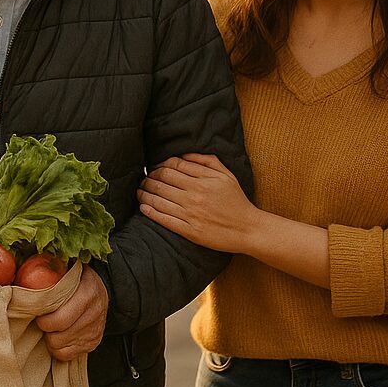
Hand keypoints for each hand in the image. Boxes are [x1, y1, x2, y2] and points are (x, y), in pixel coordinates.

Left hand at [35, 266, 107, 361]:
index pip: (60, 319)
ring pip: (61, 347)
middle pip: (59, 336)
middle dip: (46, 330)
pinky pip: (68, 355)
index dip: (44, 320)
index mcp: (87, 294)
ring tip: (51, 328)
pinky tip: (58, 336)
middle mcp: (94, 314)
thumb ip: (50, 272)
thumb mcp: (68, 269)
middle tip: (42, 321)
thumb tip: (20, 277)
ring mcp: (95, 330)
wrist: (102, 288)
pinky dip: (59, 349)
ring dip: (51, 339)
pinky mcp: (94, 342)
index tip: (38, 313)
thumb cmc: (78, 279)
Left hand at [138, 153, 260, 253]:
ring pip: (159, 199)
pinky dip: (150, 211)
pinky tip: (143, 207)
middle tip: (143, 179)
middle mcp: (195, 195)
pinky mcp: (190, 231)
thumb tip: (183, 155)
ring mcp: (191, 214)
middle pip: (162, 181)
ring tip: (139, 191)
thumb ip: (206, 161)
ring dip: (144, 193)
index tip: (153, 168)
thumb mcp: (226, 175)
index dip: (158, 165)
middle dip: (148, 178)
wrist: (248, 229)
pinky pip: (164, 219)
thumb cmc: (236, 200)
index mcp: (203, 180)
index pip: (172, 166)